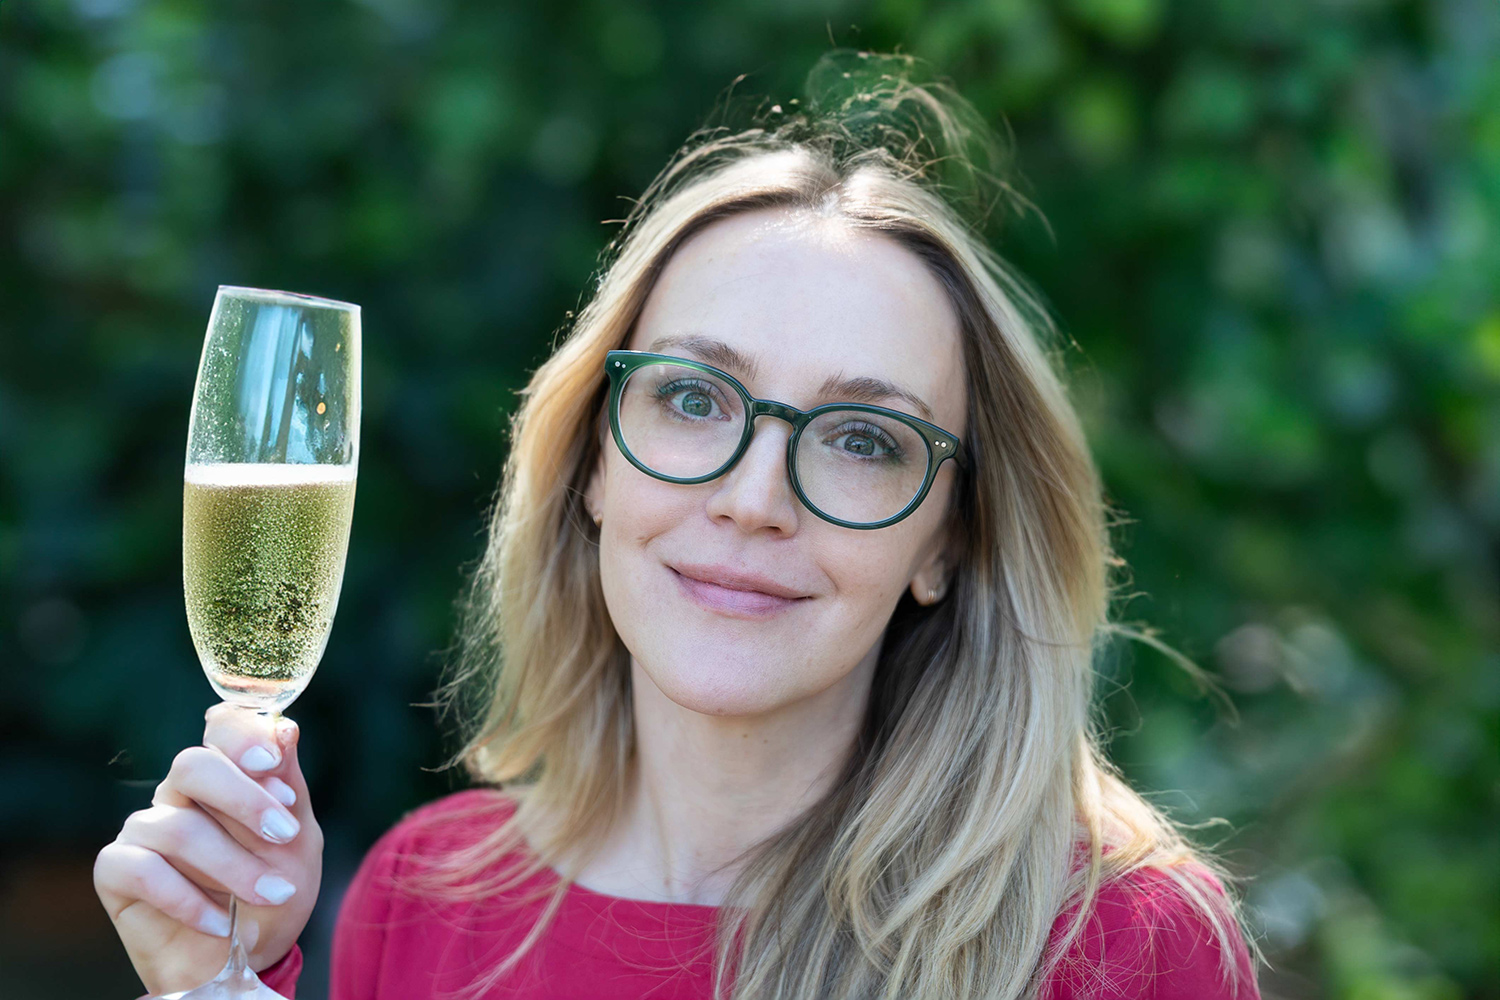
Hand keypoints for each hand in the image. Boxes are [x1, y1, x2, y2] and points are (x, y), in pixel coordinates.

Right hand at [94, 705, 323, 995]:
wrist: (250, 957)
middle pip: (192, 765)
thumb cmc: (275, 890)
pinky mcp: (116, 871)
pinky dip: (188, 900)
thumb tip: (286, 728)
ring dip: (233, 866)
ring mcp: (145, 829)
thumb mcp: (298, 841)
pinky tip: (221, 923)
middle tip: (284, 833)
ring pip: (177, 827)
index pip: (219, 728)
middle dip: (244, 798)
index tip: (271, 762)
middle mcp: (180, 794)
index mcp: (226, 775)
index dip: (240, 736)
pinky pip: (142, 870)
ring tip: (272, 894)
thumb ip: (289, 786)